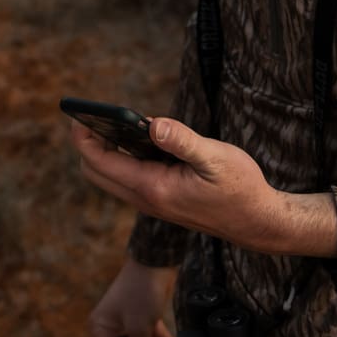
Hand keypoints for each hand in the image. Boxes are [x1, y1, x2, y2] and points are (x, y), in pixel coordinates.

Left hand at [70, 118, 336, 259]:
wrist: (258, 223)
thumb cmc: (241, 189)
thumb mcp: (215, 159)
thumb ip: (182, 141)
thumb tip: (152, 123)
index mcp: (152, 188)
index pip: (99, 161)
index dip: (84, 136)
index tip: (79, 113)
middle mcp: (146, 199)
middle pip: (96, 171)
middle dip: (90, 143)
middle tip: (98, 115)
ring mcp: (153, 203)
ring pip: (112, 177)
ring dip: (107, 151)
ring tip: (121, 123)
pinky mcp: (162, 201)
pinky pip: (130, 178)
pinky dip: (126, 158)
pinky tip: (145, 139)